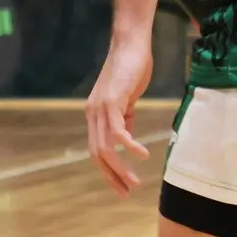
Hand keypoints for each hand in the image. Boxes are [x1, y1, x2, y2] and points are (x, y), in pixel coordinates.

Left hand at [86, 36, 153, 197]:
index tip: (121, 187)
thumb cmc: (131, 69)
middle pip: (98, 154)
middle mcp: (93, 113)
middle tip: (127, 192)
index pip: (96, 150)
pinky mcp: (112, 101)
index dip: (107, 171)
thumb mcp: (127, 99)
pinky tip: (142, 155)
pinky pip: (118, 130)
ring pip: (105, 146)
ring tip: (134, 182)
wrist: (131, 44)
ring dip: (120, 168)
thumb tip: (128, 138)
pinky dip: (129, 145)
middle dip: (112, 176)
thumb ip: (125, 118)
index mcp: (95, 115)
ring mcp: (100, 107)